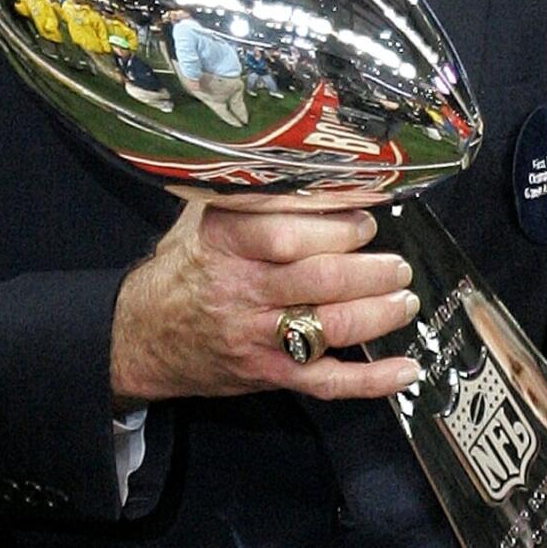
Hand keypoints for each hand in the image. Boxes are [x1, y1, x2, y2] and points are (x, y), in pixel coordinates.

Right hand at [110, 202, 419, 406]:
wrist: (142, 336)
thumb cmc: (184, 266)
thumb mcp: (201, 218)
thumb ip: (248, 195)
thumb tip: (309, 164)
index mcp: (224, 243)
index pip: (283, 234)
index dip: (331, 227)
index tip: (364, 219)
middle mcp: (241, 290)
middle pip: (315, 282)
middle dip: (367, 272)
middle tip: (396, 263)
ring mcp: (256, 336)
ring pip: (326, 330)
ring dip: (376, 315)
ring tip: (404, 298)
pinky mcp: (268, 373)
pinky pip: (325, 382)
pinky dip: (370, 380)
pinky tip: (404, 369)